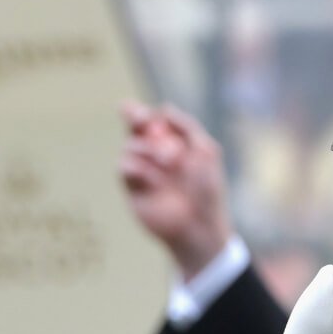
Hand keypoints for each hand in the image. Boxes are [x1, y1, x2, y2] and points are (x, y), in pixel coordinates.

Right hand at [117, 100, 234, 279]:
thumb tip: (164, 107)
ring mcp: (144, 171)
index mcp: (175, 144)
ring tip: (171, 162)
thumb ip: (188, 127)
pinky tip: (156, 180)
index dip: (143, 112)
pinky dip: (140, 167)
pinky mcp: (132, 188)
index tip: (142, 110)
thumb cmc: (208, 191)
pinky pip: (124, 166)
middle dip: (135, 119)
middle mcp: (156, 156)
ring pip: (130, 145)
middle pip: (135, 129)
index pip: (153, 122)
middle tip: (140, 118)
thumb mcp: (206, 152)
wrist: (199, 226)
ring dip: (150, 148)